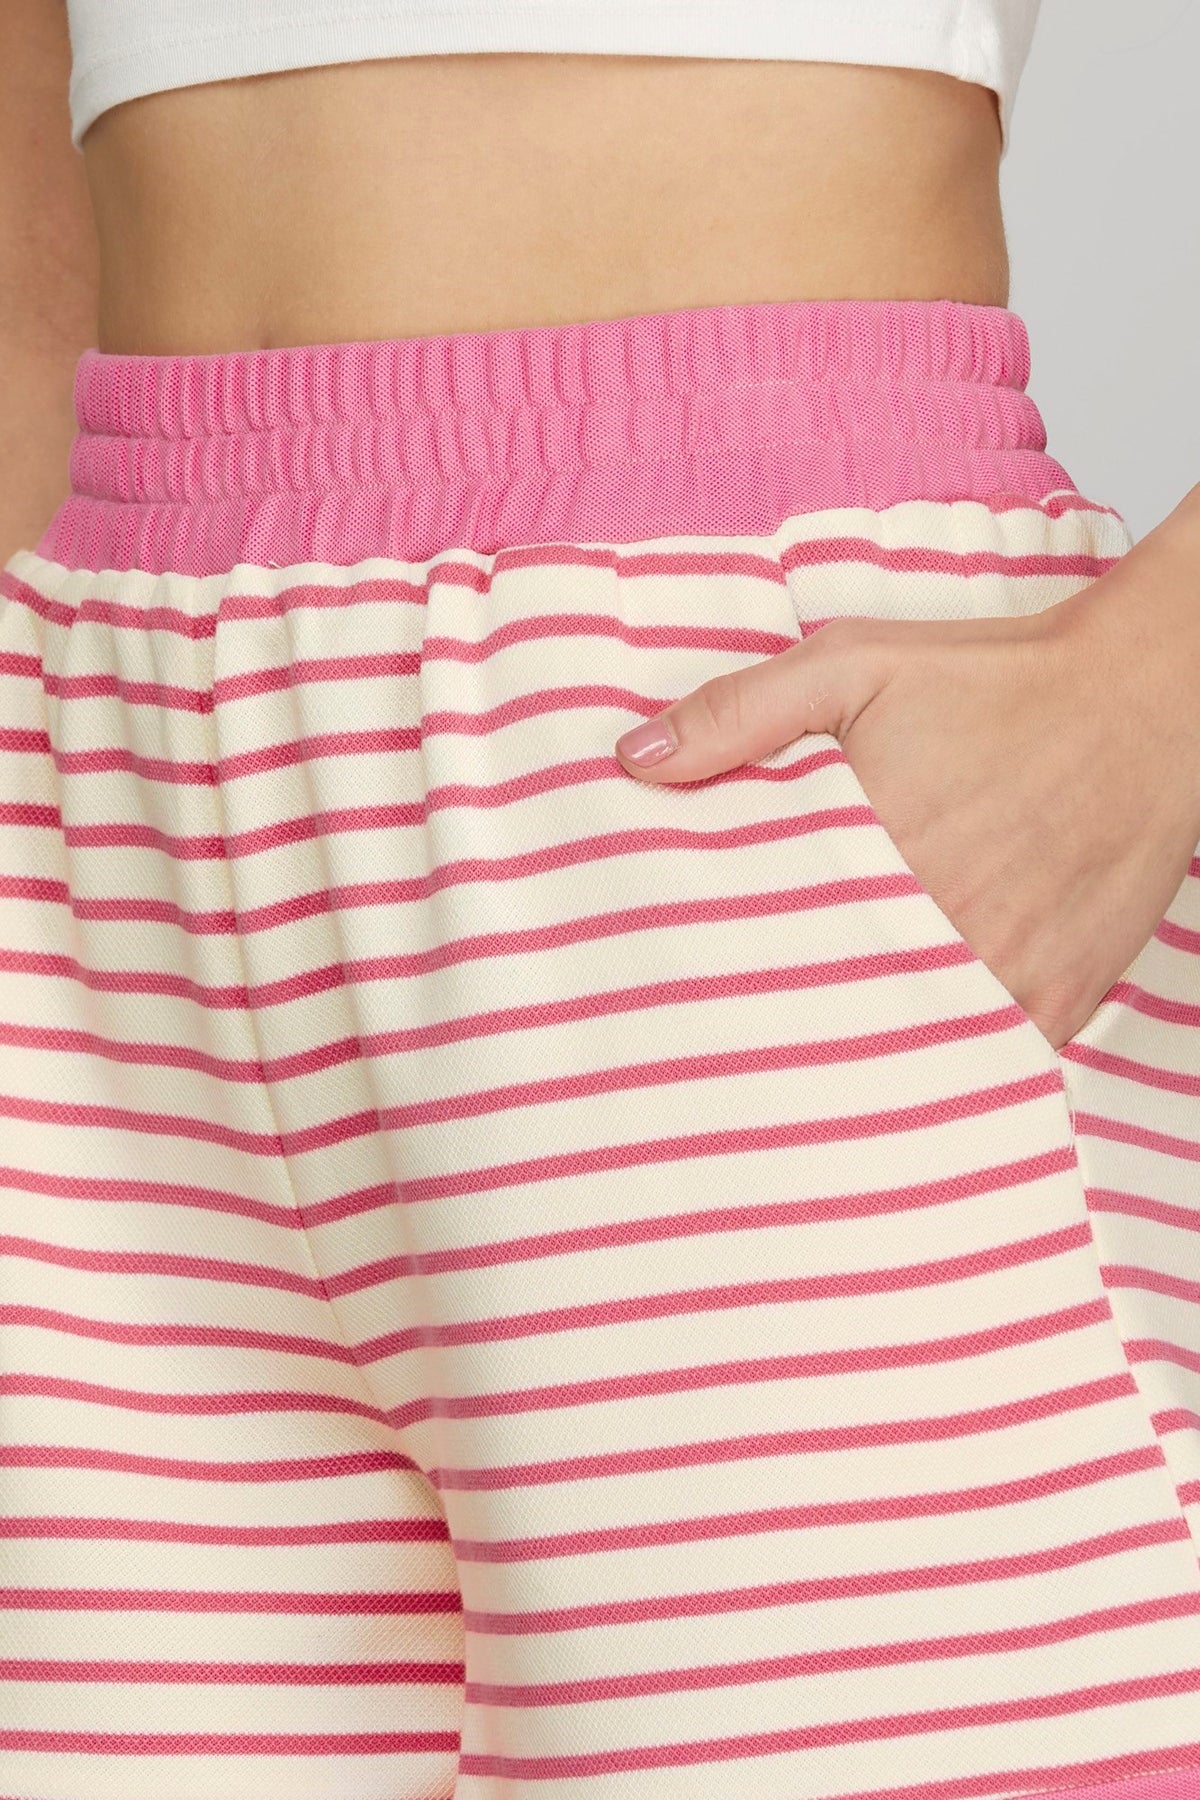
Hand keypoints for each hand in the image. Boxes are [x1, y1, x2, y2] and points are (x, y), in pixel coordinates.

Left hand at [613, 561, 1199, 1050]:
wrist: (1147, 701)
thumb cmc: (995, 680)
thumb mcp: (853, 667)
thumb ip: (740, 715)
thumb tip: (633, 762)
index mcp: (873, 860)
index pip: (769, 955)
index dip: (728, 979)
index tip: (691, 993)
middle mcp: (941, 932)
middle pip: (834, 1013)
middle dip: (786, 1026)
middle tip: (734, 1042)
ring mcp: (1007, 978)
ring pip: (907, 1050)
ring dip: (865, 1053)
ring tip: (811, 1060)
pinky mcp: (1060, 1001)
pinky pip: (984, 1061)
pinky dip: (947, 1060)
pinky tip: (906, 1054)